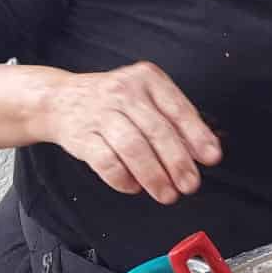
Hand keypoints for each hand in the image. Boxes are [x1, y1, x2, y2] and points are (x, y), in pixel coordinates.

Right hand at [37, 63, 221, 201]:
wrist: (60, 99)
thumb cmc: (113, 102)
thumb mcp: (145, 97)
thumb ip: (173, 120)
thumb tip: (202, 152)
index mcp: (147, 78)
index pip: (178, 109)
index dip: (197, 136)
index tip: (211, 158)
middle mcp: (125, 91)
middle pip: (158, 131)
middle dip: (178, 163)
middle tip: (190, 184)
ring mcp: (100, 112)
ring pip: (133, 148)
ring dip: (154, 176)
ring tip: (167, 194)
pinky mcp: (81, 135)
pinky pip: (106, 162)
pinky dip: (123, 179)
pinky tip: (134, 187)